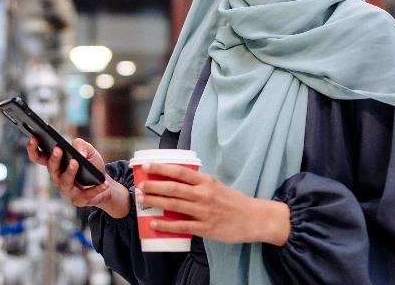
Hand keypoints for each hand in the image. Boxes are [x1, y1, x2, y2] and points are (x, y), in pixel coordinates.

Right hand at [26, 137, 129, 217]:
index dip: (33, 149)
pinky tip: (104, 183)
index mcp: (56, 164)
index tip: (33, 138)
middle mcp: (58, 177)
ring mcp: (67, 190)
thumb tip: (78, 153)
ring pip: (64, 183)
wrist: (104, 182)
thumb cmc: (91, 164)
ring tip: (76, 162)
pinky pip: (86, 194)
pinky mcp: (79, 199)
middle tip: (58, 149)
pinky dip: (95, 189)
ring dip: (69, 172)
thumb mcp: (88, 150)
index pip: (39, 157)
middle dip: (53, 159)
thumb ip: (81, 145)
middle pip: (51, 170)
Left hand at [137, 163, 289, 245]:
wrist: (254, 218)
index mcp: (206, 181)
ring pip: (174, 205)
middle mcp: (203, 194)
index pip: (180, 172)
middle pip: (173, 188)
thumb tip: (178, 179)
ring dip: (156, 202)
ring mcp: (204, 211)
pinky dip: (166, 225)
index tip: (147, 166)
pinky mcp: (205, 228)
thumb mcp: (216, 185)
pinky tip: (154, 223)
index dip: (162, 168)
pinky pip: (182, 225)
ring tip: (142, 200)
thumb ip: (199, 183)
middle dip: (154, 186)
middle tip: (140, 185)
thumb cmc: (233, 201)